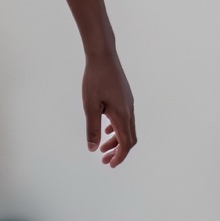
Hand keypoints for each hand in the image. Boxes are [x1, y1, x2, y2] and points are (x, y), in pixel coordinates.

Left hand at [82, 50, 136, 167]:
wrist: (103, 56)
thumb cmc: (95, 79)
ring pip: (126, 128)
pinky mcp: (125, 97)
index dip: (119, 157)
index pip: (125, 143)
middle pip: (129, 138)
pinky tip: (106, 129)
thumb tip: (92, 148)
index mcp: (122, 115)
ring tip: (101, 147)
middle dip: (117, 152)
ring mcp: (129, 103)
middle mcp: (129, 110)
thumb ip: (92, 128)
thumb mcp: (90, 106)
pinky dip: (116, 128)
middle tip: (104, 160)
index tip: (109, 164)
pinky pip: (125, 118)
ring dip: (116, 140)